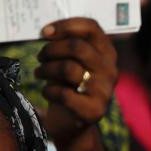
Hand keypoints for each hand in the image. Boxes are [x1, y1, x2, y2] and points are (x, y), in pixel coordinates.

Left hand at [35, 17, 117, 146]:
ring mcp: (104, 91)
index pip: (91, 28)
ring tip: (39, 73)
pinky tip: (46, 92)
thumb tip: (47, 31)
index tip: (45, 32)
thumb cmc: (69, 86)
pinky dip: (48, 91)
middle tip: (40, 56)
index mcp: (107, 53)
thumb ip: (66, 45)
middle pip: (77, 47)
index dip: (66, 25)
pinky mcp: (94, 111)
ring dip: (46, 69)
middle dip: (52, 49)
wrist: (73, 125)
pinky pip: (64, 94)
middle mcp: (110, 70)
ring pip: (69, 69)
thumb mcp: (71, 61)